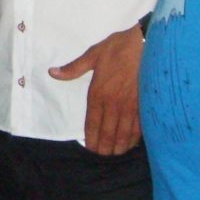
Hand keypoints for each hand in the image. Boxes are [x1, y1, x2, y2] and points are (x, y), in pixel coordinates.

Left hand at [49, 25, 144, 154]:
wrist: (147, 44)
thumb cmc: (119, 48)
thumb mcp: (93, 54)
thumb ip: (73, 68)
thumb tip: (52, 73)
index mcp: (98, 93)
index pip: (92, 123)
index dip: (91, 138)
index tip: (90, 148)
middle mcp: (114, 104)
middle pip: (108, 133)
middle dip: (104, 148)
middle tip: (102, 155)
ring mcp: (131, 106)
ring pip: (123, 134)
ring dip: (118, 147)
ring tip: (114, 154)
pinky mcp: (145, 105)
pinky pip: (139, 128)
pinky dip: (134, 139)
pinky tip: (131, 143)